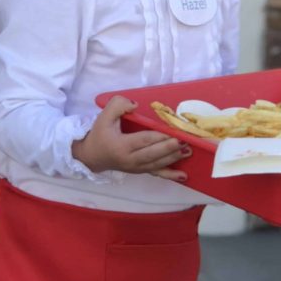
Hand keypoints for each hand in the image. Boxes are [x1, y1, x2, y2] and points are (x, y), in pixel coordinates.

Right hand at [72, 95, 190, 181]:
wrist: (92, 156)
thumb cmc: (99, 134)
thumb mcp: (104, 116)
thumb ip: (118, 105)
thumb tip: (135, 105)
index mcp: (121, 145)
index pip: (143, 140)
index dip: (159, 136)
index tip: (173, 132)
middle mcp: (130, 159)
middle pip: (153, 154)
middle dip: (170, 148)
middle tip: (185, 142)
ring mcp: (136, 168)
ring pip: (158, 164)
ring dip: (174, 158)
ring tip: (188, 150)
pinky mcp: (140, 171)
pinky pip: (157, 174)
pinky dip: (171, 175)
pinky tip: (184, 175)